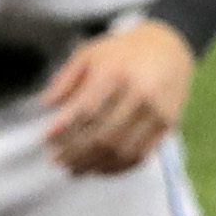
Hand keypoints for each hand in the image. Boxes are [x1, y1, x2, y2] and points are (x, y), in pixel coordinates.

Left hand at [39, 19, 193, 175]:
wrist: (169, 47)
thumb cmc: (122, 52)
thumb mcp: (89, 53)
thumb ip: (66, 78)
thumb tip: (46, 103)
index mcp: (117, 73)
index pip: (87, 110)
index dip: (65, 129)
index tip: (46, 139)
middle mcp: (140, 93)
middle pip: (103, 135)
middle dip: (76, 153)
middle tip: (57, 160)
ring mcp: (157, 111)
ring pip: (120, 150)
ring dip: (93, 165)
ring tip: (74, 169)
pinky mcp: (168, 124)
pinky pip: (139, 154)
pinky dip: (116, 167)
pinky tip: (98, 168)